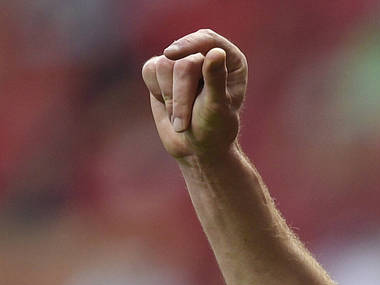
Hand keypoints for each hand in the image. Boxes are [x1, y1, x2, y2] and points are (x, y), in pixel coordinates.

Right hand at [142, 29, 248, 161]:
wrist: (196, 149)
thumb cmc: (213, 130)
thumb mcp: (217, 107)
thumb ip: (216, 79)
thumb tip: (215, 52)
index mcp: (230, 60)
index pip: (208, 39)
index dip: (190, 44)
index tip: (171, 54)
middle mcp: (207, 56)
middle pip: (182, 60)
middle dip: (181, 95)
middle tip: (184, 122)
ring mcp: (183, 62)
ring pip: (163, 65)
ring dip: (169, 98)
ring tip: (181, 118)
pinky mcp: (163, 71)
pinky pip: (149, 70)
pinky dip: (157, 92)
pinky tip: (169, 106)